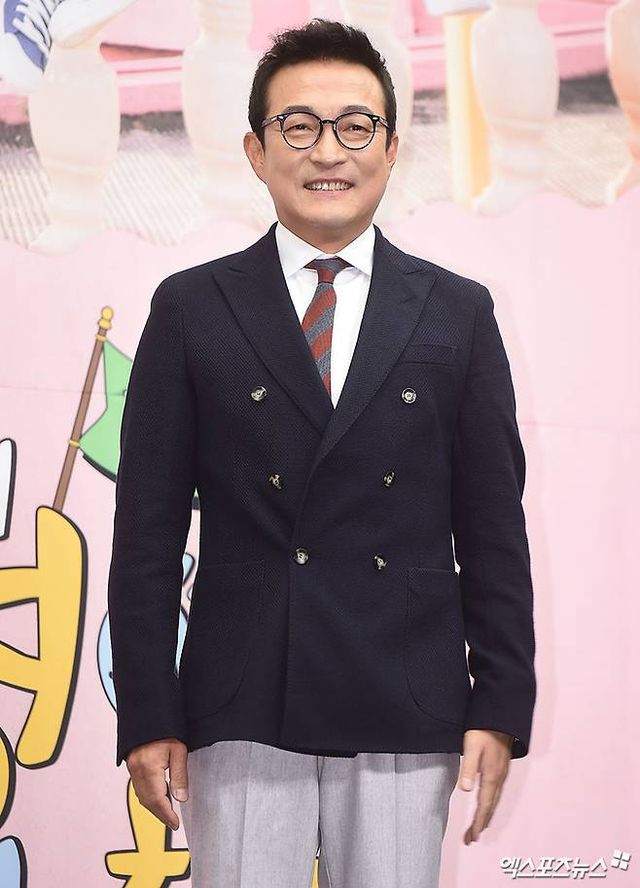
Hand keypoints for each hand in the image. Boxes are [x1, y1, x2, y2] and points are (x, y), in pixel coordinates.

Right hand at [126, 737, 188, 831]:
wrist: (149, 713)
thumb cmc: (165, 729)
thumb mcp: (179, 750)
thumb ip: (180, 775)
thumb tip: (181, 798)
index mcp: (149, 768)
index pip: (157, 800)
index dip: (166, 815)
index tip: (175, 824)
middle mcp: (137, 771)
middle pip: (147, 801)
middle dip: (160, 814)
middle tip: (172, 822)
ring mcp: (132, 768)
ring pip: (141, 796)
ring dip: (154, 806)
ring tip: (168, 811)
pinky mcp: (131, 764)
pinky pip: (139, 787)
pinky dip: (148, 796)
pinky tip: (159, 796)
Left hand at [457, 729, 512, 843]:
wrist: (500, 715)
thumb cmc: (483, 729)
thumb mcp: (471, 747)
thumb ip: (468, 768)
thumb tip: (465, 790)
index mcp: (492, 775)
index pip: (484, 805)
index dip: (478, 822)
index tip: (472, 838)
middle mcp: (499, 777)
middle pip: (490, 806)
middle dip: (481, 823)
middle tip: (471, 838)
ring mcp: (502, 772)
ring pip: (495, 799)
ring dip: (486, 815)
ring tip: (479, 827)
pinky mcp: (501, 766)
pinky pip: (497, 791)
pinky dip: (491, 803)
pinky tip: (488, 802)